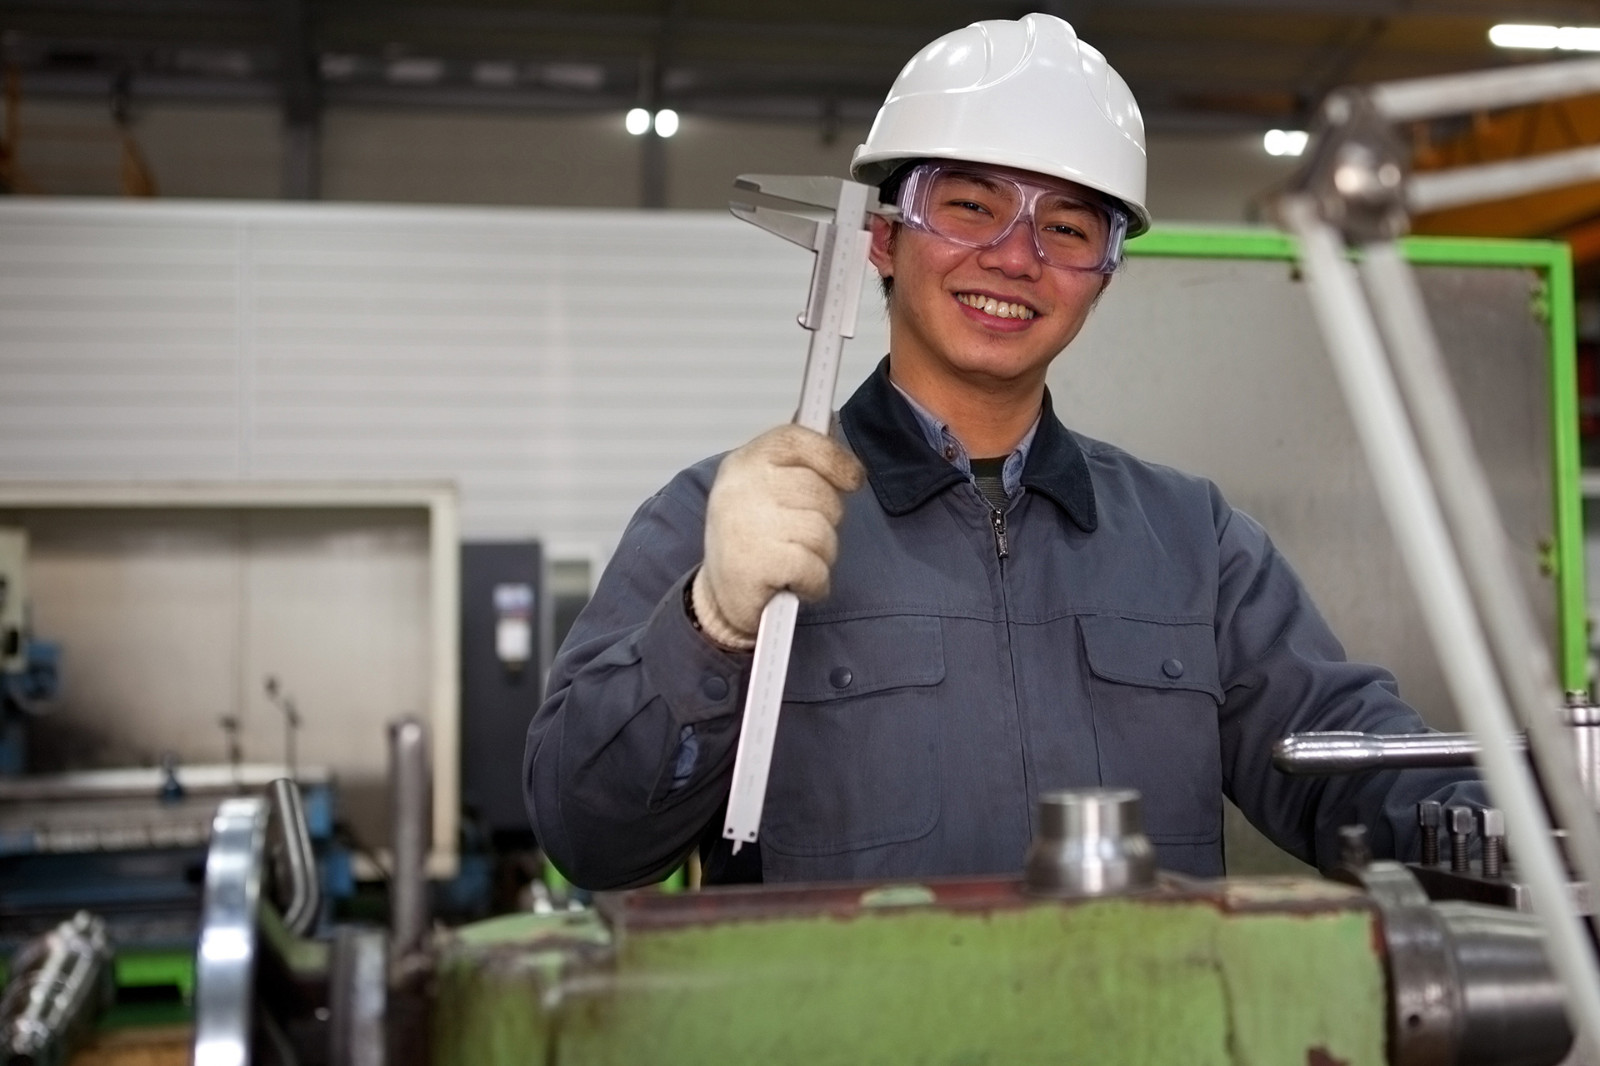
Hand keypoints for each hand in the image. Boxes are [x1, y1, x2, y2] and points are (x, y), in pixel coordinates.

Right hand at [691, 424, 865, 649]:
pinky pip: (815, 567)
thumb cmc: (752, 539)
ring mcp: (747, 524)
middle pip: (821, 491)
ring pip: (822, 531)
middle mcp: (742, 487)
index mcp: (745, 462)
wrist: (720, 597)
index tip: (853, 478)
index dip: (835, 458)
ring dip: (820, 555)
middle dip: (826, 521)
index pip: (797, 439)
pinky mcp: (757, 564)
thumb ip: (795, 459)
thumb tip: (825, 418)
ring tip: (794, 563)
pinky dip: (814, 582)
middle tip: (800, 538)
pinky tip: (794, 583)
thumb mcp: (765, 488)